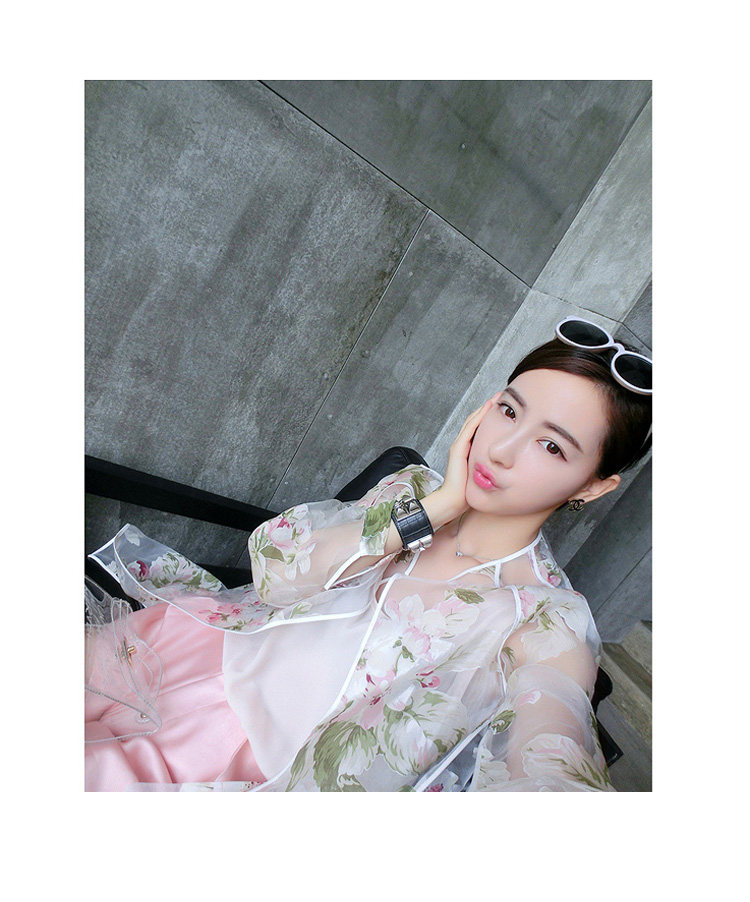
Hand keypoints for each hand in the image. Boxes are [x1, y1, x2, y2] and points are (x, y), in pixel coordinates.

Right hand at [432, 394, 499, 520]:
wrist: (453, 501)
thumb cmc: (467, 493)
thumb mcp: (482, 475)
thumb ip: (489, 468)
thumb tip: (507, 467)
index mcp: (468, 450)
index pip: (479, 428)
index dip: (489, 416)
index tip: (502, 407)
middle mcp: (462, 444)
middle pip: (476, 421)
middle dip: (487, 408)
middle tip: (500, 396)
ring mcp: (458, 445)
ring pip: (472, 421)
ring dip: (484, 408)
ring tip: (496, 397)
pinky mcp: (458, 449)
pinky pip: (470, 429)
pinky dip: (479, 417)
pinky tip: (487, 408)